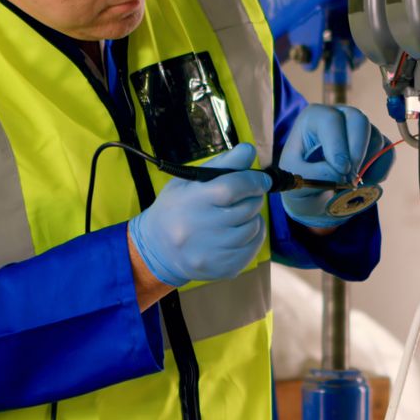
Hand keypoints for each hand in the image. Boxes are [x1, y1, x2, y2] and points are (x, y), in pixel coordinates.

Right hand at [129, 143, 270, 285]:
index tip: (263, 180)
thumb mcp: (189, 180)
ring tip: (237, 215)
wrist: (157, 249)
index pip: (232, 188)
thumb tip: (249, 150)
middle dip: (253, 198)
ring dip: (252, 217)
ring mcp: (213, 252)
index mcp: (192, 201)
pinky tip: (240, 231)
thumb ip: (222, 164)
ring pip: (253, 227)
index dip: (253, 181)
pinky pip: (254, 247)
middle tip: (245, 197)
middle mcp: (202, 228)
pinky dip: (253, 236)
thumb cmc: (176, 208)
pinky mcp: (223, 268)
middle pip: (247, 208)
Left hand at [279, 105, 394, 228]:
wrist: (314, 190)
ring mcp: (360, 128)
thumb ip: (314, 174)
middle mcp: (340, 116)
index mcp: (315, 117)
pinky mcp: (375, 142)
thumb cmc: (301, 177)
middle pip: (359, 119)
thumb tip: (341, 173)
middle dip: (358, 151)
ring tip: (351, 183)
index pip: (331, 121)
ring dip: (367, 164)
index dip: (338, 145)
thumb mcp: (297, 177)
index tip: (341, 170)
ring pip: (375, 137)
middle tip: (352, 177)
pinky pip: (387, 151)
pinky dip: (381, 170)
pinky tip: (367, 182)